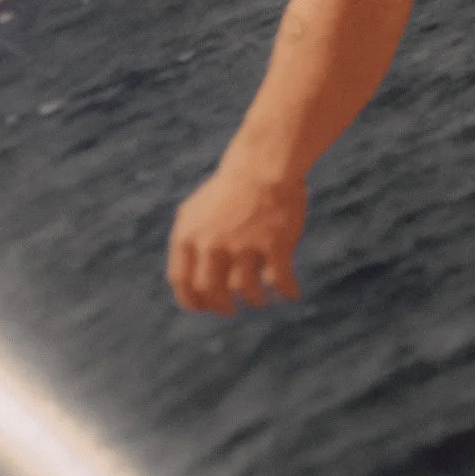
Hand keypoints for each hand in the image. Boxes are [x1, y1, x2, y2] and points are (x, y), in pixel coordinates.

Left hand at [168, 154, 305, 313]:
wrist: (264, 164)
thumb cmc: (231, 189)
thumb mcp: (196, 212)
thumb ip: (187, 245)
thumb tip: (183, 282)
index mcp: (188, 236)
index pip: (181, 282)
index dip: (192, 301)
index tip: (205, 306)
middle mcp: (212, 245)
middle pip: (211, 292)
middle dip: (222, 307)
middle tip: (231, 310)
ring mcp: (244, 246)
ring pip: (247, 291)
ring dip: (255, 300)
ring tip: (261, 300)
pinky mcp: (275, 245)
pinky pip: (281, 280)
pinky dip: (288, 291)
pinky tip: (292, 294)